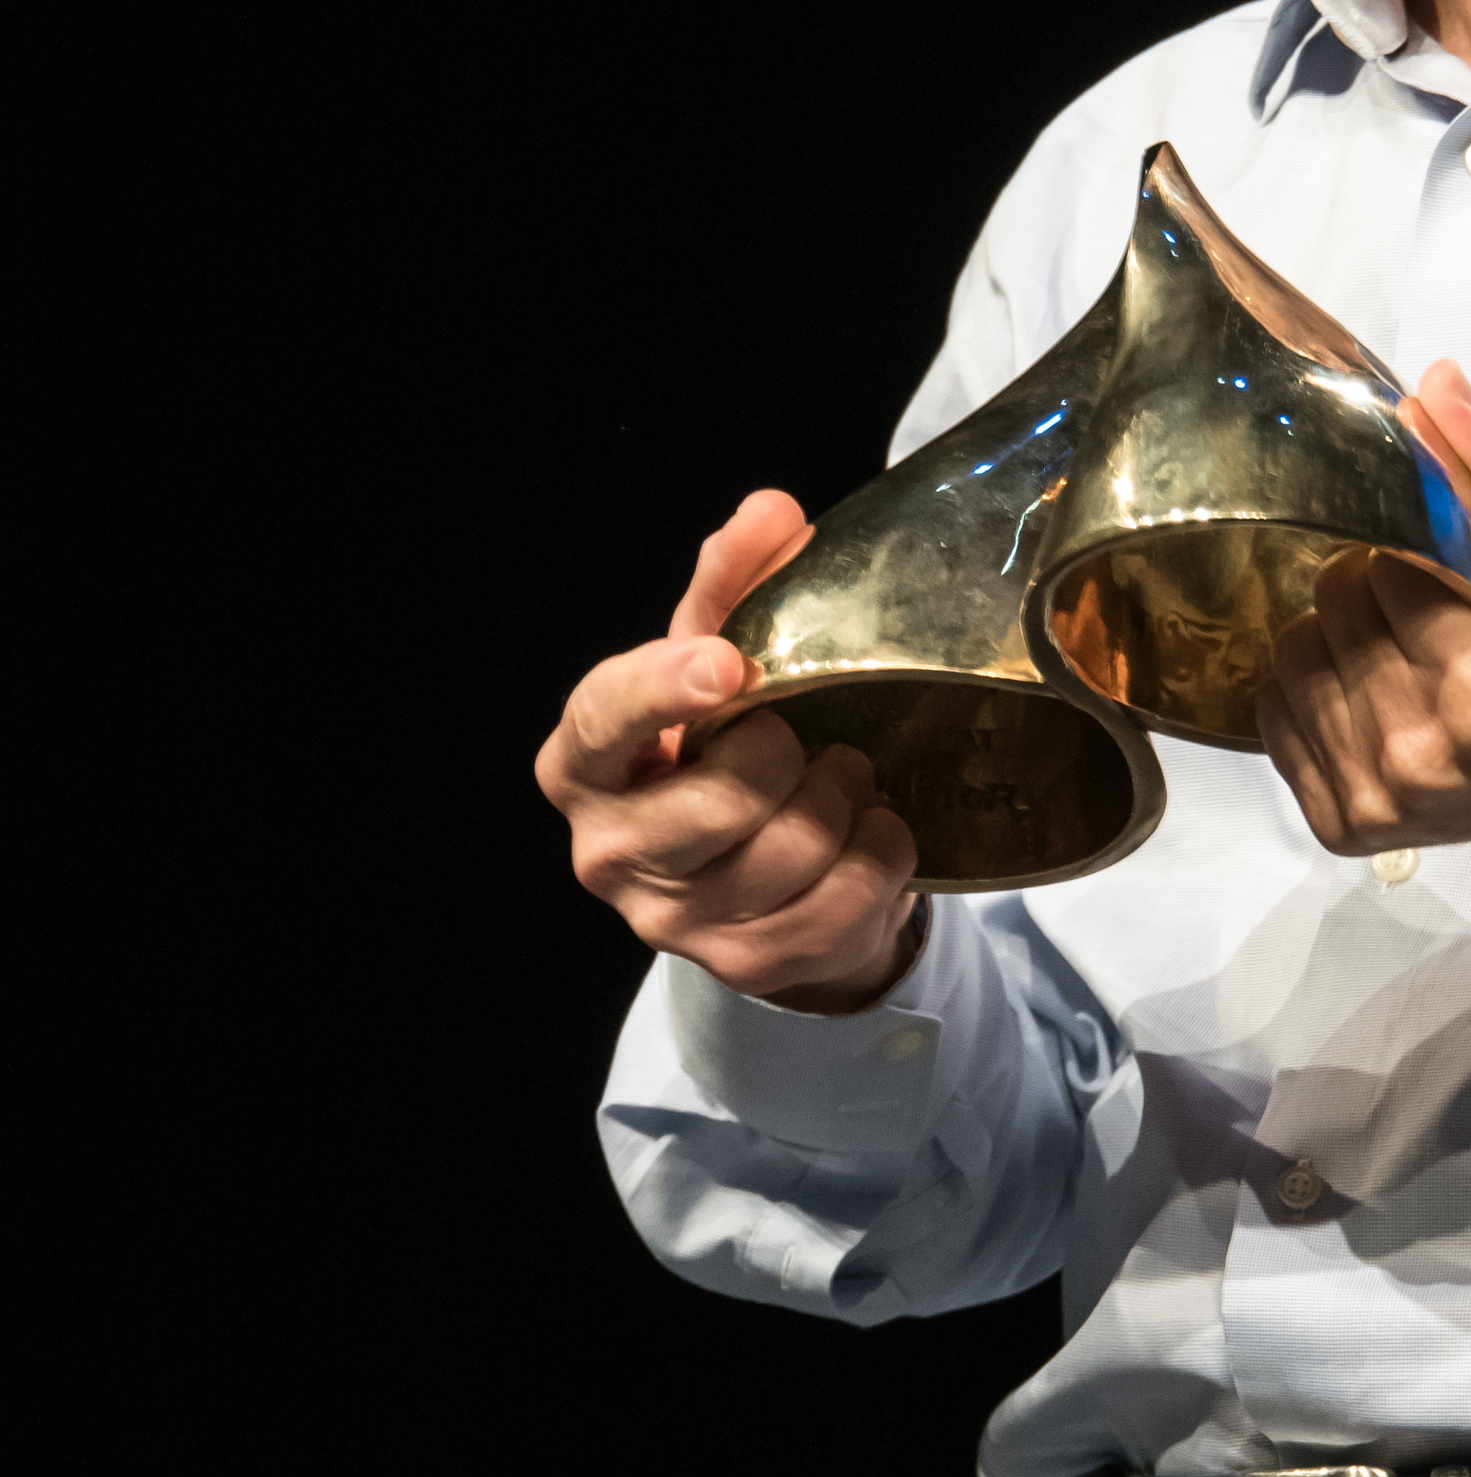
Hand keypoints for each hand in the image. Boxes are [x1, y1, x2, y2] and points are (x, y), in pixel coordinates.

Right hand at [534, 490, 921, 1009]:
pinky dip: (880, 851)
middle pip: (724, 793)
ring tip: (836, 784)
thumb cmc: (721, 753)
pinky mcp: (745, 965)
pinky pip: (849, 893)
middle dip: (790, 753)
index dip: (664, 690)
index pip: (603, 719)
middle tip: (805, 741)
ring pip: (797, 845)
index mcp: (583, 763)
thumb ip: (733, 587)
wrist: (760, 886)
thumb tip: (772, 511)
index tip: (726, 663)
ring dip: (843, 798)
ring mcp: (673, 921)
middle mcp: (609, 850)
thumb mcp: (715, 667)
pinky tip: (861, 836)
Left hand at [1258, 362, 1470, 881]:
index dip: (1421, 546)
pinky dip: (1318, 685)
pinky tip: (1383, 687)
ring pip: (1294, 654)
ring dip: (1344, 631)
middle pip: (1333, 607)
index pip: (1388, 567)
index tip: (1467, 567)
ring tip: (1414, 645)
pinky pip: (1276, 712)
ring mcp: (1374, 802)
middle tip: (1445, 608)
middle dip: (1381, 584)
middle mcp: (1421, 763)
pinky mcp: (1343, 825)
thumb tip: (1433, 386)